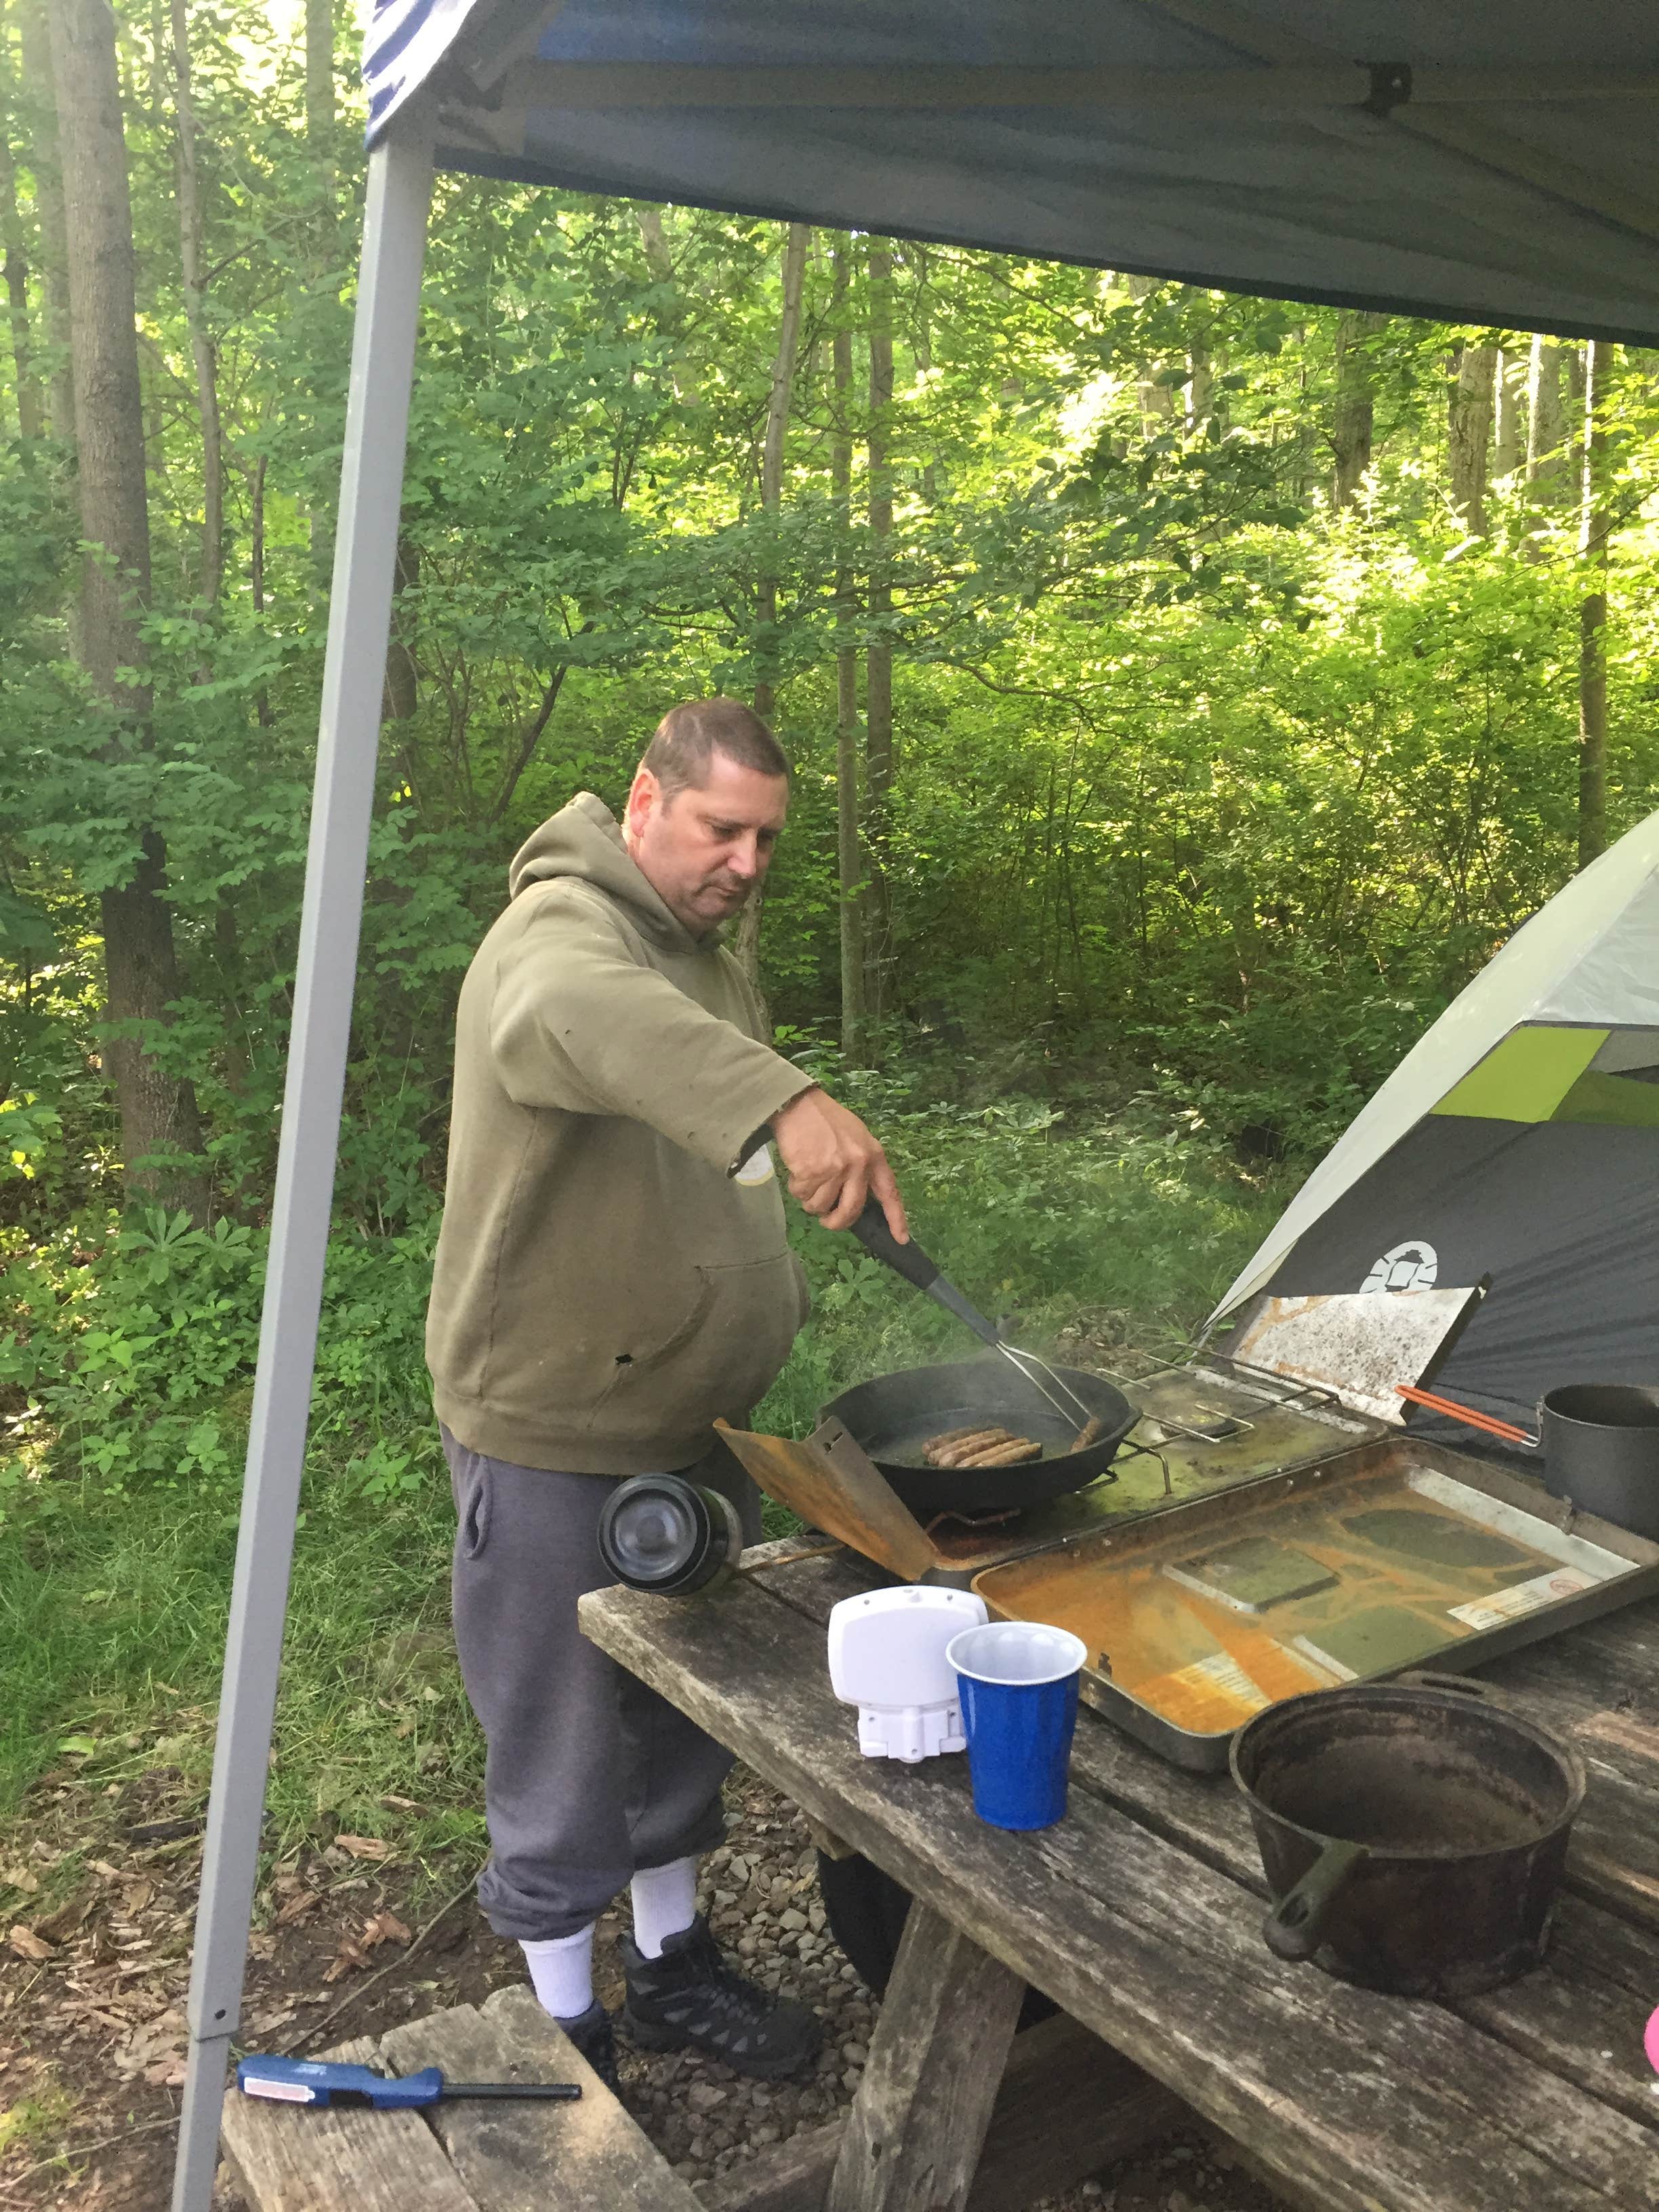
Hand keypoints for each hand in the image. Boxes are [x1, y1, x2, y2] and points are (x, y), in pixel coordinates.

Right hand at [771, 1087, 907, 1239]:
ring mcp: (835, 1169)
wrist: (799, 1104)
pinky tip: (797, 1170)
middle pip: (851, 1210)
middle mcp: (858, 1165)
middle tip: (828, 1221)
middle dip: (837, 1222)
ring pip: (821, 1206)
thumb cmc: (826, 1120)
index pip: (889, 1193)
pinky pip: (802, 1195)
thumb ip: (862, 1164)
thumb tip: (858, 1194)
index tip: (901, 1239)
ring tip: (807, 1180)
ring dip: (810, 1201)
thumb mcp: (856, 1137)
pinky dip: (796, 1188)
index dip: (896, 1219)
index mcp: (874, 1156)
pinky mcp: (812, 1171)